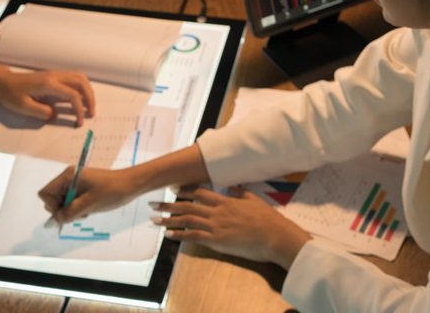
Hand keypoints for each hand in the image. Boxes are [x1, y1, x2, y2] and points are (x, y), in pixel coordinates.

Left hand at [0, 69, 95, 125]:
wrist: (2, 81)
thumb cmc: (10, 94)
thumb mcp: (24, 107)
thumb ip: (42, 112)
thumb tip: (56, 115)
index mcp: (48, 84)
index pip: (72, 95)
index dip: (79, 110)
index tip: (79, 122)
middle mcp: (54, 76)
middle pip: (81, 81)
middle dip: (90, 97)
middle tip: (92, 113)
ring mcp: (54, 74)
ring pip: (79, 77)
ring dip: (87, 90)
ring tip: (88, 106)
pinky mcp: (52, 76)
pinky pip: (73, 78)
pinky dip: (81, 87)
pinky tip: (79, 99)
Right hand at [38, 166, 139, 223]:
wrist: (131, 185)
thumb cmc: (112, 191)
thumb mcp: (90, 204)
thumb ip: (70, 212)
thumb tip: (57, 219)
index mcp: (68, 176)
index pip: (46, 193)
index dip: (52, 206)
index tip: (66, 213)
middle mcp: (69, 177)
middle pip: (53, 197)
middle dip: (62, 209)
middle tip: (79, 213)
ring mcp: (75, 182)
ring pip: (63, 201)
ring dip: (71, 210)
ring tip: (86, 211)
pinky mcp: (82, 188)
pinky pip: (72, 200)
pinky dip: (77, 208)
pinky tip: (89, 209)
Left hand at [152, 187, 310, 268]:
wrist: (276, 237)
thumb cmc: (269, 220)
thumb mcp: (255, 201)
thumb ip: (241, 194)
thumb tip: (232, 189)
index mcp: (226, 201)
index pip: (200, 193)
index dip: (184, 191)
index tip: (173, 190)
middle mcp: (217, 211)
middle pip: (187, 205)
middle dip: (168, 204)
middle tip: (153, 204)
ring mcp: (216, 226)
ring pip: (186, 220)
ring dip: (168, 219)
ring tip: (154, 219)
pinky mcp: (217, 241)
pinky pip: (193, 236)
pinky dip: (179, 235)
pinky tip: (168, 235)